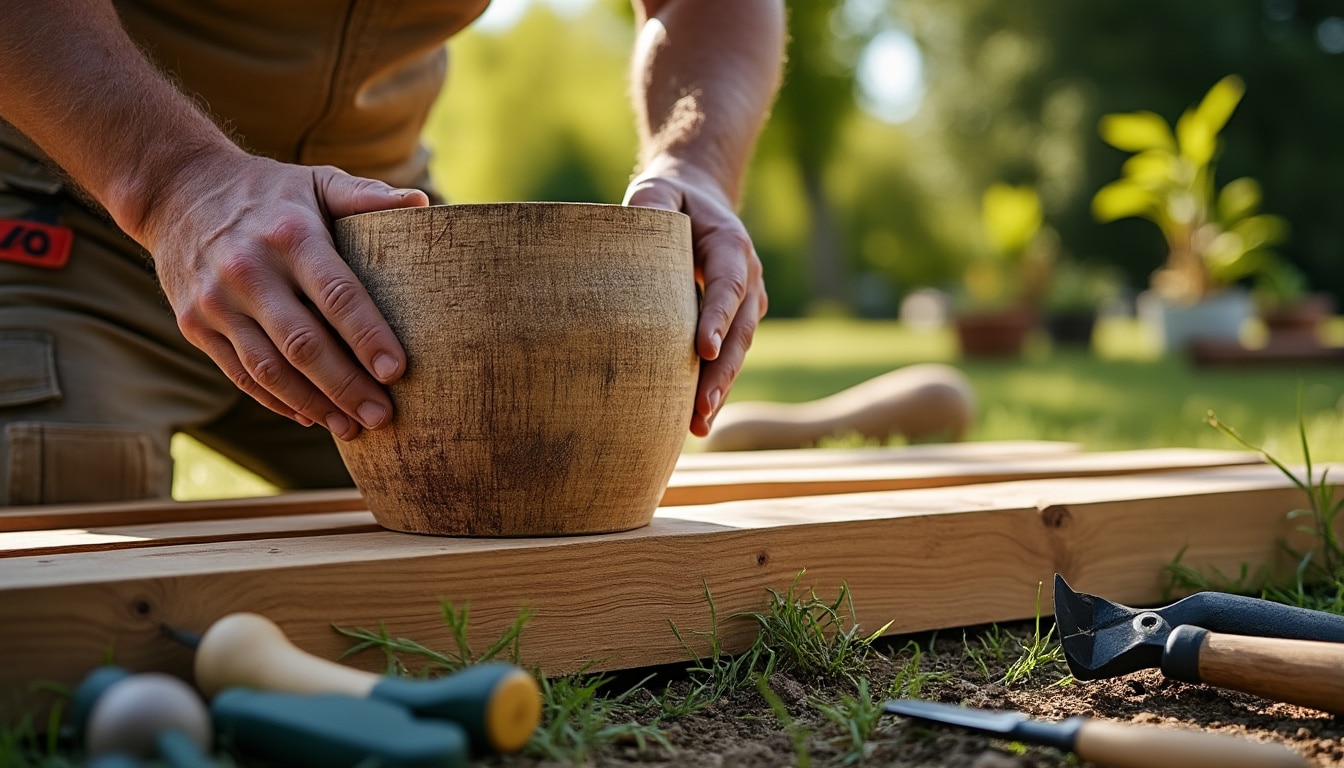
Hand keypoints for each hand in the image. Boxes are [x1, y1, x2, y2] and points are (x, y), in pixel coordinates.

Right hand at [137, 150, 428, 439]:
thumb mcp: (317, 181)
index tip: (397, 371)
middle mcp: (249, 271)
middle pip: (303, 344)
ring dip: (314, 404)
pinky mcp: (195, 325)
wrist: (176, 190)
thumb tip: (421, 203)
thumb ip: (366, 197)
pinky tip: (311, 416)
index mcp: (290, 236)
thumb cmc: (268, 193)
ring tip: (352, 429)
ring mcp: (217, 303)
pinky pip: (241, 375)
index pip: (336, 295)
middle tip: (383, 417)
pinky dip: (277, 401)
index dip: (368, 336)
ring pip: (269, 369)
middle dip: (346, 386)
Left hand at [623, 155, 766, 436]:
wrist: (698, 202)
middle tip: (702, 405)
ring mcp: (745, 305)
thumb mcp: (658, 189)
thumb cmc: (672, 198)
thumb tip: (642, 222)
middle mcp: (748, 279)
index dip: (719, 317)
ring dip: (720, 388)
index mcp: (732, 247)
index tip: (704, 349)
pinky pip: (727, 358)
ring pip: (737, 352)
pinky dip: (714, 387)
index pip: (729, 286)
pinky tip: (696, 422)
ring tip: (698, 425)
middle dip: (722, 371)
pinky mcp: (733, 323)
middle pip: (740, 331)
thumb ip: (652, 203)